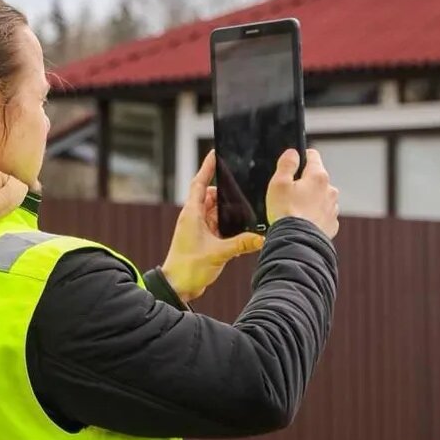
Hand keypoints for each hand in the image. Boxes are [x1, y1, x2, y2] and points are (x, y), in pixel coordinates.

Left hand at [161, 151, 264, 301]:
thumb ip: (241, 244)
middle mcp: (194, 217)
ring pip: (216, 211)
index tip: (216, 153)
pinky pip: (218, 226)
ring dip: (229, 211)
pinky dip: (228, 225)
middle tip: (243, 187)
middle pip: (212, 196)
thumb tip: (262, 237)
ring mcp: (199, 228)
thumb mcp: (218, 253)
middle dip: (226, 192)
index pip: (199, 183)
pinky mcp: (204, 239)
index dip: (207, 168)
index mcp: (192, 214)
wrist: (178, 287)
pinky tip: (242, 228)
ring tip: (246, 208)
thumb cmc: (188, 267)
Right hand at [266, 149, 339, 238]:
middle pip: (317, 178)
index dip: (301, 157)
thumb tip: (293, 153)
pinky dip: (315, 216)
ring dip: (311, 200)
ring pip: (321, 197)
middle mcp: (330, 190)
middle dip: (305, 183)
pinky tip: (303, 221)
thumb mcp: (278, 183)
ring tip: (295, 210)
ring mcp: (332, 208)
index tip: (293, 165)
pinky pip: (323, 214)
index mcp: (317, 176)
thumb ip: (287, 164)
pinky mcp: (332, 223)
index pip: (313, 155)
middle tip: (289, 194)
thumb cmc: (287, 214)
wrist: (296, 242)